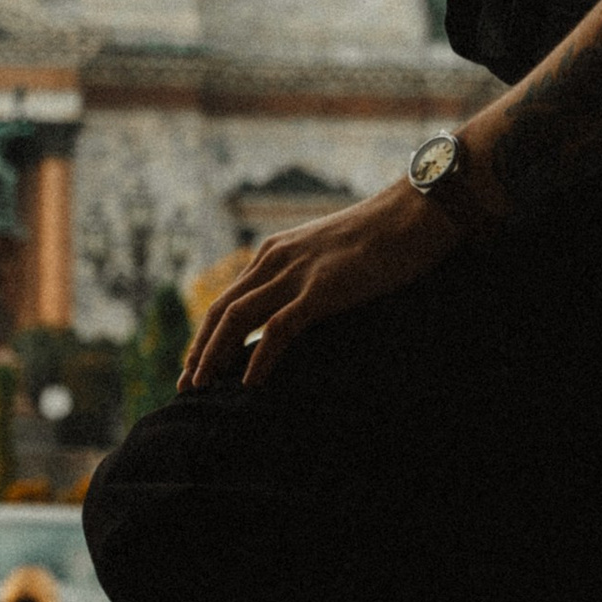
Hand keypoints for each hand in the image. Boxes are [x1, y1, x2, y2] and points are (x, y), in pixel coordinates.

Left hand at [179, 179, 457, 390]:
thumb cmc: (385, 237)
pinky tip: (251, 384)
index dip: (207, 334)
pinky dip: (260, 358)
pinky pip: (278, 328)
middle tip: (184, 386)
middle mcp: (275, 259)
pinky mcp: (321, 289)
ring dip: (215, 355)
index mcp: (275, 252)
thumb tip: (305, 308)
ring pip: (237, 319)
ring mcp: (296, 273)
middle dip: (199, 350)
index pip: (228, 298)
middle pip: (221, 310)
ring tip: (201, 387)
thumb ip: (311, 276)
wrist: (416, 213)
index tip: (196, 365)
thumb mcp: (334, 255)